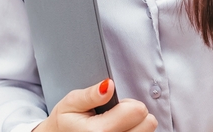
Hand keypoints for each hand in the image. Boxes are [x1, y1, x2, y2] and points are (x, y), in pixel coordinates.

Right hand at [35, 79, 156, 131]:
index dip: (128, 103)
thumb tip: (108, 85)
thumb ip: (91, 94)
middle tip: (116, 115)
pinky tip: (119, 131)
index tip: (114, 105)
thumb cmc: (64, 123)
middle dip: (135, 114)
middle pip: (148, 124)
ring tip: (116, 124)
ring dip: (136, 126)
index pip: (138, 111)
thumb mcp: (71, 103)